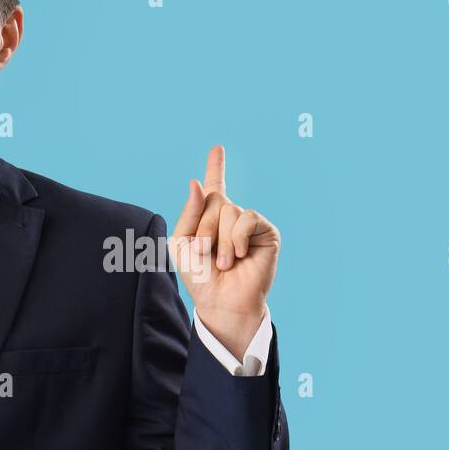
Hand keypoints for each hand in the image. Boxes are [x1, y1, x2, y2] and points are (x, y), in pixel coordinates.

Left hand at [170, 145, 279, 360]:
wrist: (221, 302)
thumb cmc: (200, 277)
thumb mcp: (182, 244)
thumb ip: (188, 213)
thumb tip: (197, 182)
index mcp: (209, 218)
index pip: (214, 187)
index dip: (216, 166)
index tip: (217, 148)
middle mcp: (231, 218)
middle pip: (214, 199)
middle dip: (204, 228)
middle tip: (206, 254)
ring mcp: (249, 224)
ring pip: (229, 209)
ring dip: (220, 239)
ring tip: (223, 262)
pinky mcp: (266, 232)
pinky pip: (247, 217)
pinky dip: (237, 237)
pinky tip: (240, 256)